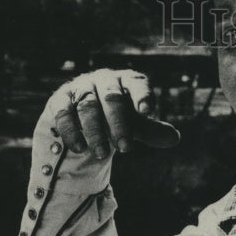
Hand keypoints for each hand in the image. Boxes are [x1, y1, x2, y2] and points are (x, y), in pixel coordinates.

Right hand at [50, 69, 179, 159]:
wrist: (80, 118)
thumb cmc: (115, 119)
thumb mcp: (136, 126)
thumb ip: (152, 131)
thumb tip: (174, 138)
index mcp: (126, 81)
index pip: (136, 83)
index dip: (142, 95)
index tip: (147, 111)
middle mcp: (103, 80)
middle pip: (112, 98)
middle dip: (119, 125)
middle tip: (126, 151)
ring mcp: (80, 87)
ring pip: (87, 106)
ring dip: (95, 132)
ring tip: (102, 155)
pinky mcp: (60, 100)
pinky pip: (64, 113)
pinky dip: (71, 132)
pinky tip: (80, 149)